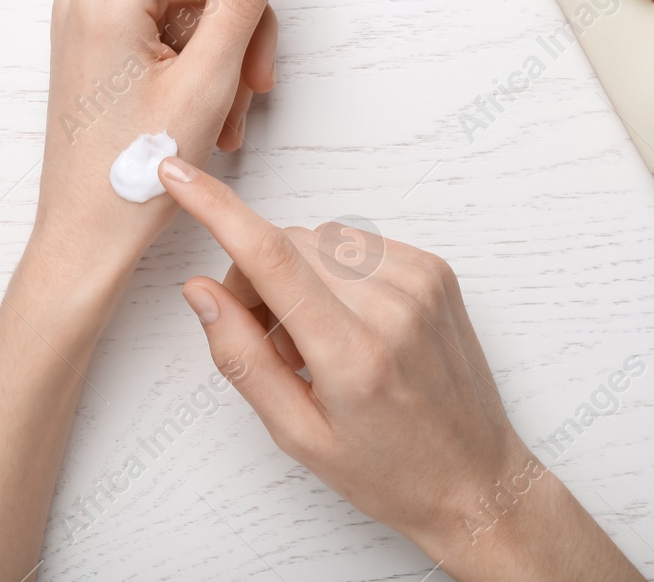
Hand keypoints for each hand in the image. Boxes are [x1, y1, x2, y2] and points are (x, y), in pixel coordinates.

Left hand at [31, 0, 313, 279]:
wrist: (87, 238)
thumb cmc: (134, 174)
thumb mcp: (208, 79)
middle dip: (242, 19)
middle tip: (261, 79)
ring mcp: (91, 25)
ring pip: (187, 7)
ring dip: (226, 53)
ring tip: (234, 114)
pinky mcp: (99, 50)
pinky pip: (166, 34)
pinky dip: (201, 67)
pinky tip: (214, 116)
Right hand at [156, 159, 643, 581]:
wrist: (475, 479)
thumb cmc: (387, 470)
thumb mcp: (297, 435)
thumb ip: (241, 358)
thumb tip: (199, 291)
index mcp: (352, 354)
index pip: (271, 257)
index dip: (215, 209)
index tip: (177, 174)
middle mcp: (392, 306)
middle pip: (286, 244)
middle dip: (257, 280)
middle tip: (274, 345)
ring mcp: (421, 282)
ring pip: (318, 240)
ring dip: (299, 276)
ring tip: (319, 342)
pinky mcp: (435, 270)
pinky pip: (355, 246)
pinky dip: (337, 275)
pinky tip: (351, 325)